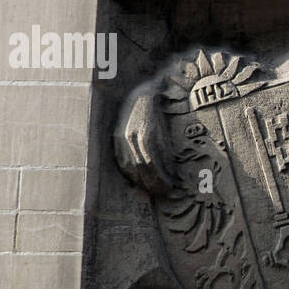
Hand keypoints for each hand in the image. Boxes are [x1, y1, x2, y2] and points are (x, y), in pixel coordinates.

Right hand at [113, 80, 177, 194]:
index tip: (172, 187)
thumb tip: (172, 176)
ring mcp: (121, 140)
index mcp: (145, 134)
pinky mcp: (116, 142)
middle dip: (154, 184)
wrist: (138, 96)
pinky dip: (132, 176)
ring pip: (130, 168)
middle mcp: (131, 138)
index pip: (152, 163)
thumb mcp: (164, 132)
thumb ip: (166, 153)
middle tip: (166, 193)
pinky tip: (141, 182)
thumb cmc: (155, 115)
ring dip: (143, 183)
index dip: (162, 178)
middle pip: (141, 168)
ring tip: (156, 190)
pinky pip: (122, 164)